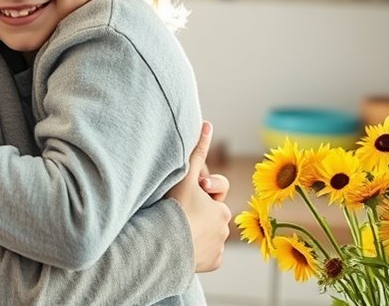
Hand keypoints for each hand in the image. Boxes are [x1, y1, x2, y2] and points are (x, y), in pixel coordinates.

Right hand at [164, 121, 231, 272]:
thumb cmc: (174, 207)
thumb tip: (207, 124)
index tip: (186, 195)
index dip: (200, 192)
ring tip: (175, 231)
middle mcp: (225, 230)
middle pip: (210, 217)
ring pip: (208, 237)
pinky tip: (182, 247)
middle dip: (197, 214)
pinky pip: (205, 256)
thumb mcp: (185, 175)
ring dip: (196, 233)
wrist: (163, 245)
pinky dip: (196, 252)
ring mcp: (218, 249)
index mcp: (222, 209)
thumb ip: (197, 150)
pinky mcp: (211, 265)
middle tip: (177, 213)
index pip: (213, 196)